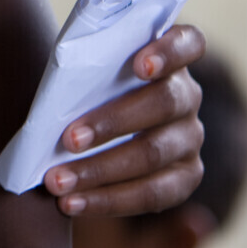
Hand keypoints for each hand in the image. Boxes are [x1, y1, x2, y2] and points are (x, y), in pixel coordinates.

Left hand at [43, 24, 205, 216]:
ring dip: (100, 169)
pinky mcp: (185, 177)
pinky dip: (107, 201)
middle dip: (113, 122)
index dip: (169, 51)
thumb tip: (59, 86)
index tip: (140, 65)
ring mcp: (190, 138)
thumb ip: (87, 66)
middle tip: (68, 139)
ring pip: (154, 154)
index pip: (188, 42)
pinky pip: (152, 194)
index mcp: (169, 56)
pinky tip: (71, 204)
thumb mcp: (87, 68)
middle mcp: (187, 95)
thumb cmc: (84, 86)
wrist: (92, 130)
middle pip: (164, 103)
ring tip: (56, 181)